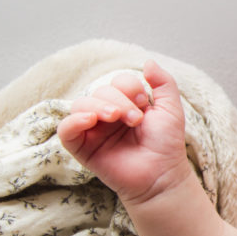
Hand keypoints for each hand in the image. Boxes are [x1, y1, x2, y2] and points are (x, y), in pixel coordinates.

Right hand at [57, 60, 190, 203]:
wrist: (162, 174)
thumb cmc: (166, 144)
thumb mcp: (170, 108)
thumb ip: (163, 83)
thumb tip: (147, 62)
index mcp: (125, 104)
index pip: (116, 82)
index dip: (129, 87)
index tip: (144, 104)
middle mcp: (106, 114)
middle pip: (99, 92)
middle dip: (118, 100)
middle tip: (135, 119)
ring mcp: (93, 131)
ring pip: (81, 105)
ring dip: (99, 107)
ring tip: (117, 118)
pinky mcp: (82, 148)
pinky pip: (66, 130)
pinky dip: (74, 121)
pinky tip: (91, 120)